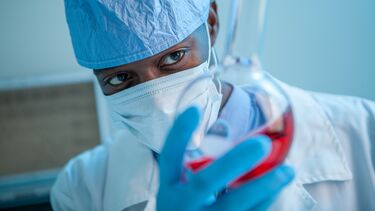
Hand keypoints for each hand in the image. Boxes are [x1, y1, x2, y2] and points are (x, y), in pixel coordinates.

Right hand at [157, 106, 294, 210]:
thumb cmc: (189, 205)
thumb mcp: (185, 185)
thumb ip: (202, 158)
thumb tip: (225, 127)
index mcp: (169, 188)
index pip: (170, 157)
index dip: (179, 133)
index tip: (194, 108)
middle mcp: (181, 206)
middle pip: (204, 182)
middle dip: (234, 161)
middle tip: (262, 143)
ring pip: (232, 205)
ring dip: (263, 186)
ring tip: (288, 170)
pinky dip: (264, 201)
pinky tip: (277, 186)